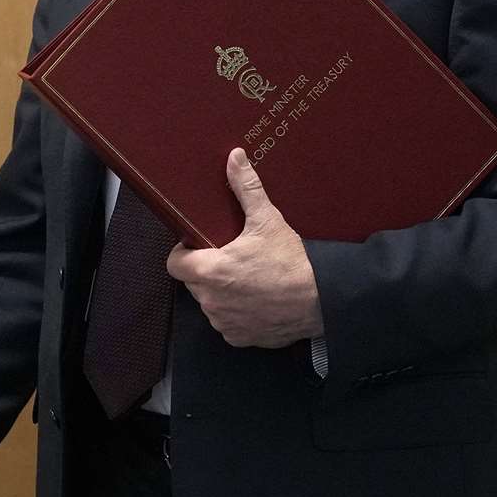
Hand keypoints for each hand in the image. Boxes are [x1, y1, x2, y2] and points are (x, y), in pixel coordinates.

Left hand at [166, 148, 323, 348]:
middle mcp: (210, 301)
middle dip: (206, 271)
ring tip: (247, 279)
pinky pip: (228, 323)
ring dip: (221, 293)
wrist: (322, 301)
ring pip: (210, 303)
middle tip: (231, 258)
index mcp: (209, 271)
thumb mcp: (267, 220)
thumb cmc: (291, 262)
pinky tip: (257, 300)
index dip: (183, 254)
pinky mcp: (239, 338)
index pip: (174, 264)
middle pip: (193, 283)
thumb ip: (246, 188)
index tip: (200, 246)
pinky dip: (237, 313)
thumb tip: (234, 157)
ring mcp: (224, 322)